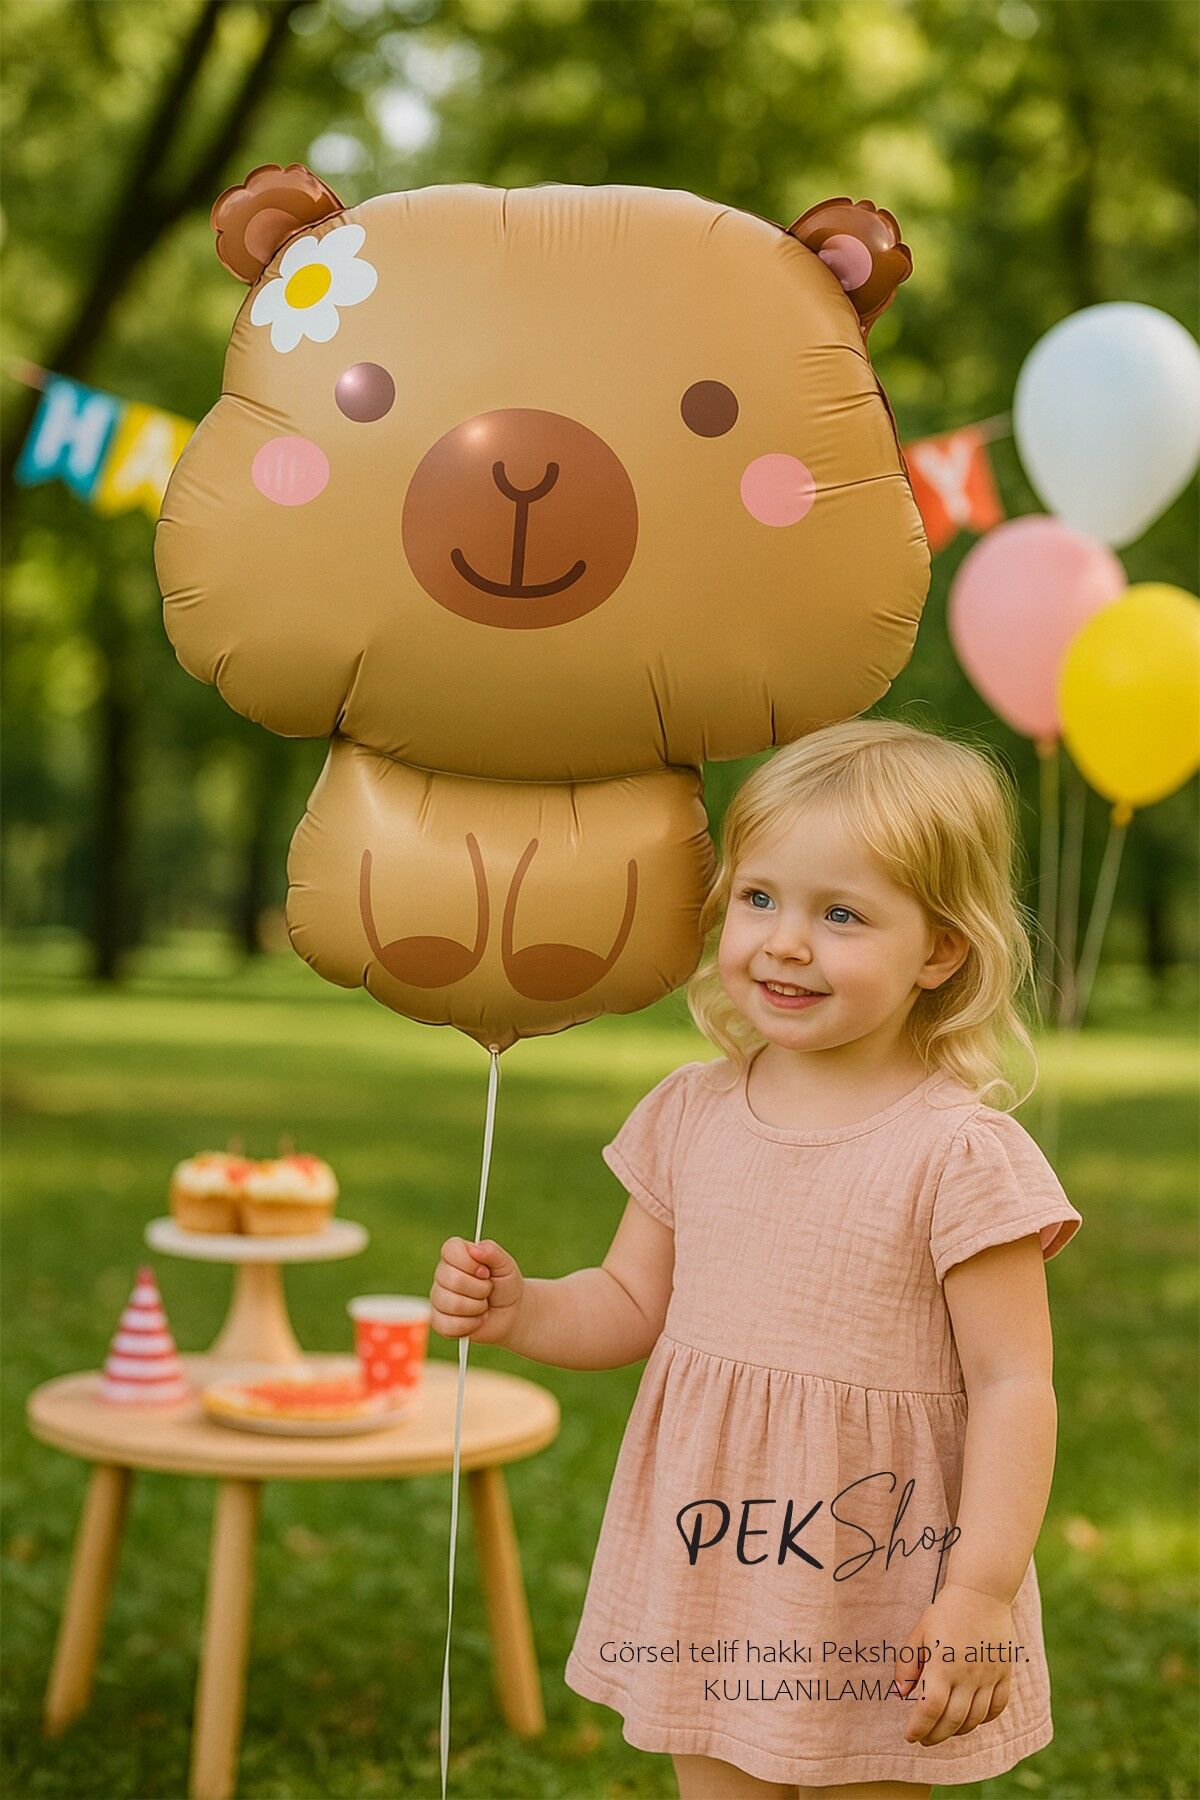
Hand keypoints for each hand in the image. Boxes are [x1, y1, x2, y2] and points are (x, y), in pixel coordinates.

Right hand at [430, 1236, 524, 1346]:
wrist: (509, 1313)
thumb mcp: (505, 1265)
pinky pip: (448, 1325)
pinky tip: (475, 1319)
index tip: (485, 1272)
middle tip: (488, 1290)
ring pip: (453, 1305)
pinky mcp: (438, 1321)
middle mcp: (442, 1274)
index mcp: (455, 1254)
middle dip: (480, 1289)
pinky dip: (470, 1325)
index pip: (450, 1250)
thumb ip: (492, 1252)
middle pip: (454, 1281)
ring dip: (477, 1308)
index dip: (471, 1263)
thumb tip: (475, 1248)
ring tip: (483, 1305)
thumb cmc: (505, 1284)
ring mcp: (438, 1297)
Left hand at [898, 1583, 1015, 1746]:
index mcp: (942, 1665)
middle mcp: (967, 1675)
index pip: (929, 1709)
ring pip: (974, 1718)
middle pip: (952, 1720)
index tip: (910, 1736)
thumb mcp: (919, 1633)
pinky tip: (971, 1719)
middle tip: (924, 1739)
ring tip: (944, 1730)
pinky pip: (997, 1707)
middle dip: (935, 1735)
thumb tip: (901, 1694)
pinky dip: (983, 1719)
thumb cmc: (945, 1611)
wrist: (982, 1593)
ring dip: (957, 1730)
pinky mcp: (1004, 1674)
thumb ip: (908, 1665)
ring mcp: (988, 1676)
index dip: (918, 1727)